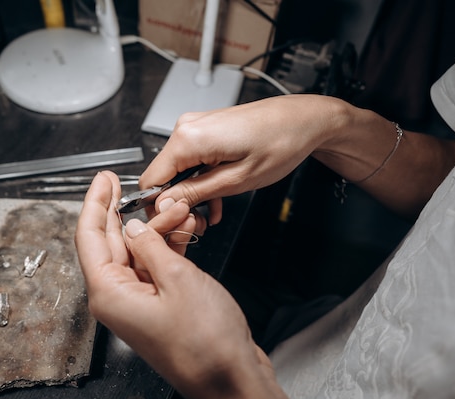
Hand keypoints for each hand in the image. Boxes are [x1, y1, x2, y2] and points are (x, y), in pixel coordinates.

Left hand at [76, 171, 297, 398]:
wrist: (232, 378)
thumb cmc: (206, 344)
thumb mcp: (178, 278)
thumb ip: (151, 246)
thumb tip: (133, 228)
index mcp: (109, 293)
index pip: (89, 237)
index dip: (95, 202)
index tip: (103, 179)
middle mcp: (118, 298)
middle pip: (112, 242)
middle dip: (129, 211)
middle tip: (137, 186)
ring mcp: (138, 302)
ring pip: (137, 252)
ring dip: (156, 228)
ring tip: (180, 209)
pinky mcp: (158, 305)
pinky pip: (154, 267)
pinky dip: (167, 247)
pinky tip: (184, 231)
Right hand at [140, 95, 344, 224]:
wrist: (304, 120)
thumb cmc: (280, 143)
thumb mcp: (236, 180)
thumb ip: (196, 193)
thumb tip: (165, 204)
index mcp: (188, 139)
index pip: (150, 180)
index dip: (159, 207)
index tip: (177, 222)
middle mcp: (186, 128)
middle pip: (163, 176)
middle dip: (179, 203)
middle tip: (201, 223)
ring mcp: (195, 127)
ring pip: (178, 171)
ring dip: (193, 195)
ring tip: (213, 214)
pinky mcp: (205, 130)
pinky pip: (192, 161)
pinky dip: (201, 180)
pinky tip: (217, 198)